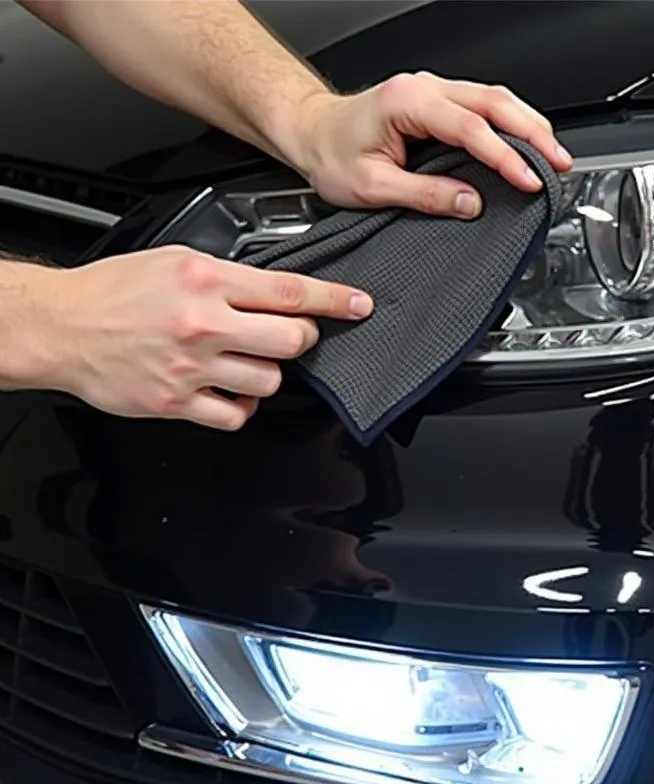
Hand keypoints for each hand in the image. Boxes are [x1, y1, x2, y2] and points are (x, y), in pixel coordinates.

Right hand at [14, 246, 373, 430]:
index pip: (288, 291)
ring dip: (266, 373)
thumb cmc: (114, 292)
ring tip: (241, 362)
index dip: (333, 300)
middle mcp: (202, 323)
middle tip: (285, 338)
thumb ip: (228, 277)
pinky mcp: (177, 403)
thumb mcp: (175, 262)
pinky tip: (226, 391)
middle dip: (298, 341)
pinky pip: (236, 416)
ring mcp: (191, 367)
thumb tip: (277, 292)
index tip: (358, 305)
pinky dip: (240, 406)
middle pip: (291, 342)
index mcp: (205, 280)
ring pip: (269, 381)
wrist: (61, 326)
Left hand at [288, 71, 573, 217]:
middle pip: (494, 101)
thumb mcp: (372, 187)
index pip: (471, 128)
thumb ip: (424, 194)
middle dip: (533, 133)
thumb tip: (469, 204)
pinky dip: (511, 125)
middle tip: (560, 163)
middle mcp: (424, 88)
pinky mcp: (438, 103)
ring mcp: (434, 91)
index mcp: (408, 102)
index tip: (528, 180)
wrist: (311, 133)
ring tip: (554, 156)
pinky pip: (484, 107)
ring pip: (495, 99)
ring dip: (528, 126)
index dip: (504, 156)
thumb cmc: (332, 154)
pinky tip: (527, 143)